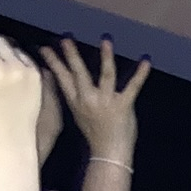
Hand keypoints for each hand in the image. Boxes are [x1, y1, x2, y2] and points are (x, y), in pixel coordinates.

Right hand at [38, 37, 149, 159]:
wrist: (109, 152)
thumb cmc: (95, 133)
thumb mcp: (78, 114)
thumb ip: (74, 95)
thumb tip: (63, 79)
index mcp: (76, 102)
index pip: (62, 78)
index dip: (53, 63)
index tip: (45, 48)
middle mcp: (88, 99)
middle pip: (78, 73)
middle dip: (71, 54)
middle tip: (66, 38)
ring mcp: (106, 101)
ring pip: (106, 74)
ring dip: (106, 56)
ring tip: (105, 39)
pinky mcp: (123, 105)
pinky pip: (133, 86)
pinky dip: (141, 73)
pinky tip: (146, 60)